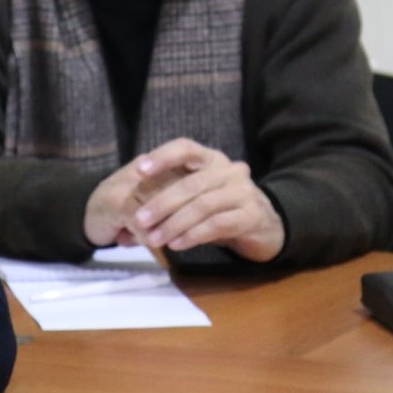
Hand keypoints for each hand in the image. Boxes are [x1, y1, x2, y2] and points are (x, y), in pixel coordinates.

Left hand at [85, 138, 285, 261]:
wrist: (266, 225)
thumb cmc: (222, 210)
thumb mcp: (197, 198)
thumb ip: (168, 202)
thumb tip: (126, 221)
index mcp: (212, 159)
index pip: (186, 147)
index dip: (163, 157)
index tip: (140, 170)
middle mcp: (230, 170)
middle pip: (192, 183)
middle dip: (162, 202)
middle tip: (139, 220)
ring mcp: (243, 192)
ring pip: (203, 205)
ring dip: (175, 223)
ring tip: (154, 238)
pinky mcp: (251, 216)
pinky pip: (218, 224)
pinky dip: (194, 235)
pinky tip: (177, 245)